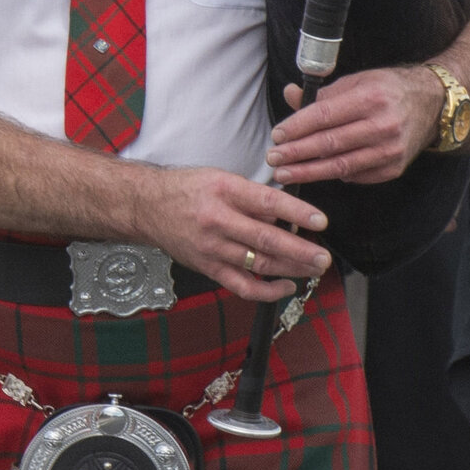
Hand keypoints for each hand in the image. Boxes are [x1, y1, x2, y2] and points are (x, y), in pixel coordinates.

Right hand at [141, 168, 329, 302]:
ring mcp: (212, 247)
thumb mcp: (222, 178)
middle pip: (266, 239)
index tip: (319, 221)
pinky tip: (285, 286)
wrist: (147, 206)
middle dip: (299, 251)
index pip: (267, 202)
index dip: (296, 212)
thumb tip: (286, 215)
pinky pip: (241, 285)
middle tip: (322, 257)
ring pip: (258, 264)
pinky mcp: (208, 267)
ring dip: (290, 269)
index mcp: (224, 191)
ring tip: (313, 269)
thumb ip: (253, 196)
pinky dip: (267, 291)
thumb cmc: (187, 190)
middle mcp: (218, 220)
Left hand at [268, 64, 441, 186]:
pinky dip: (334, 175)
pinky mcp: (393, 168)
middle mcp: (383, 125)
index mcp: (371, 98)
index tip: (277, 136)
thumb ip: (323, 94)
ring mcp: (390, 150)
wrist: (432, 105)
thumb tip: (290, 95)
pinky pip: (355, 176)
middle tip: (273, 158)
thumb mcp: (358, 81)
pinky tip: (316, 173)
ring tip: (285, 174)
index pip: (325, 115)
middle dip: (296, 153)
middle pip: (329, 144)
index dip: (297, 127)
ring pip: (340, 166)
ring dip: (308, 172)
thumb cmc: (388, 90)